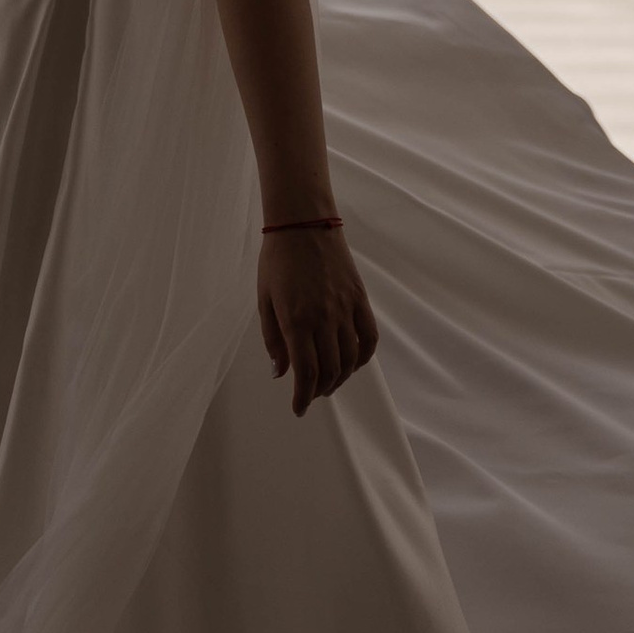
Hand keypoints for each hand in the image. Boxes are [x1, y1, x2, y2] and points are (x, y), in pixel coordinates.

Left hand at [257, 222, 378, 417]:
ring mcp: (346, 309)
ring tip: (329, 383)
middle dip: (319, 390)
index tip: (298, 409)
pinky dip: (363, 357)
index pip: (306, 373)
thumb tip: (279, 373)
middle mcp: (324, 318)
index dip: (303, 397)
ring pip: (350, 359)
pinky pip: (369, 337)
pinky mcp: (360, 299)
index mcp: (296, 320)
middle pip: (330, 370)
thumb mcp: (264, 300)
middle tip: (311, 395)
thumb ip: (272, 339)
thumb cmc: (276, 261)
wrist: (303, 223)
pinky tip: (353, 363)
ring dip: (340, 378)